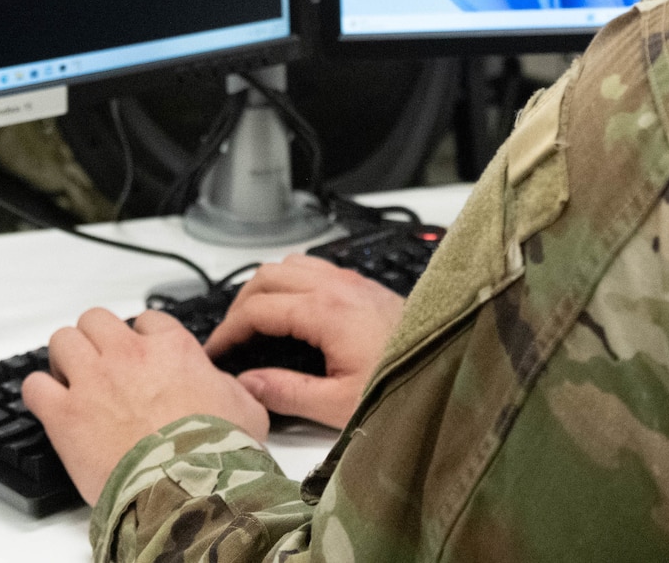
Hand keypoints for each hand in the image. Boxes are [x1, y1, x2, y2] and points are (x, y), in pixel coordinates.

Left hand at [22, 307, 269, 503]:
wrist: (185, 487)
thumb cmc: (216, 452)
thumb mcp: (246, 408)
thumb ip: (230, 386)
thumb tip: (227, 387)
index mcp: (172, 348)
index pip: (147, 320)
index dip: (141, 338)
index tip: (140, 356)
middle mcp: (128, 354)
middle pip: (96, 319)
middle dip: (96, 339)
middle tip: (100, 364)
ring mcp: (92, 380)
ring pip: (62, 340)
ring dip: (65, 358)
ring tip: (72, 380)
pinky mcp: (64, 414)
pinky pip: (35, 386)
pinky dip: (39, 393)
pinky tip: (50, 405)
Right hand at [206, 254, 404, 428]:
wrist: (451, 372)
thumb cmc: (403, 386)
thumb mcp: (337, 404)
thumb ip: (286, 391)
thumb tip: (247, 384)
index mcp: (326, 311)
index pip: (257, 308)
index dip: (228, 330)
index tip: (216, 352)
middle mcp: (339, 286)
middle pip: (268, 274)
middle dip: (241, 304)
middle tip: (231, 338)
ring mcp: (355, 281)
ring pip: (293, 264)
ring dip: (267, 287)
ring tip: (256, 322)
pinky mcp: (368, 286)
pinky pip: (317, 268)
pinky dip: (293, 283)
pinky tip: (293, 312)